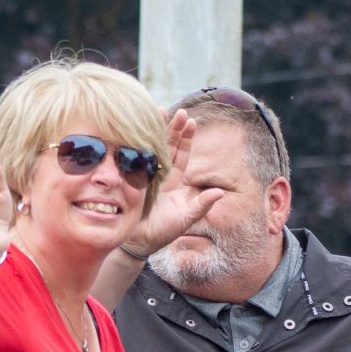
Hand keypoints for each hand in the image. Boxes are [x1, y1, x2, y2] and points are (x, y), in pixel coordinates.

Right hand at [118, 112, 219, 258]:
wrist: (136, 242)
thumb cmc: (162, 233)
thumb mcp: (186, 219)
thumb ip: (202, 205)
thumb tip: (220, 192)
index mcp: (174, 183)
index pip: (182, 156)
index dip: (186, 140)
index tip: (192, 122)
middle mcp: (160, 175)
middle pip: (168, 147)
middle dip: (174, 129)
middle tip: (181, 112)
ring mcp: (144, 174)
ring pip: (152, 147)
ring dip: (157, 129)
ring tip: (162, 110)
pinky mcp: (131, 176)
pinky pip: (136, 155)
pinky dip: (138, 140)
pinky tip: (139, 126)